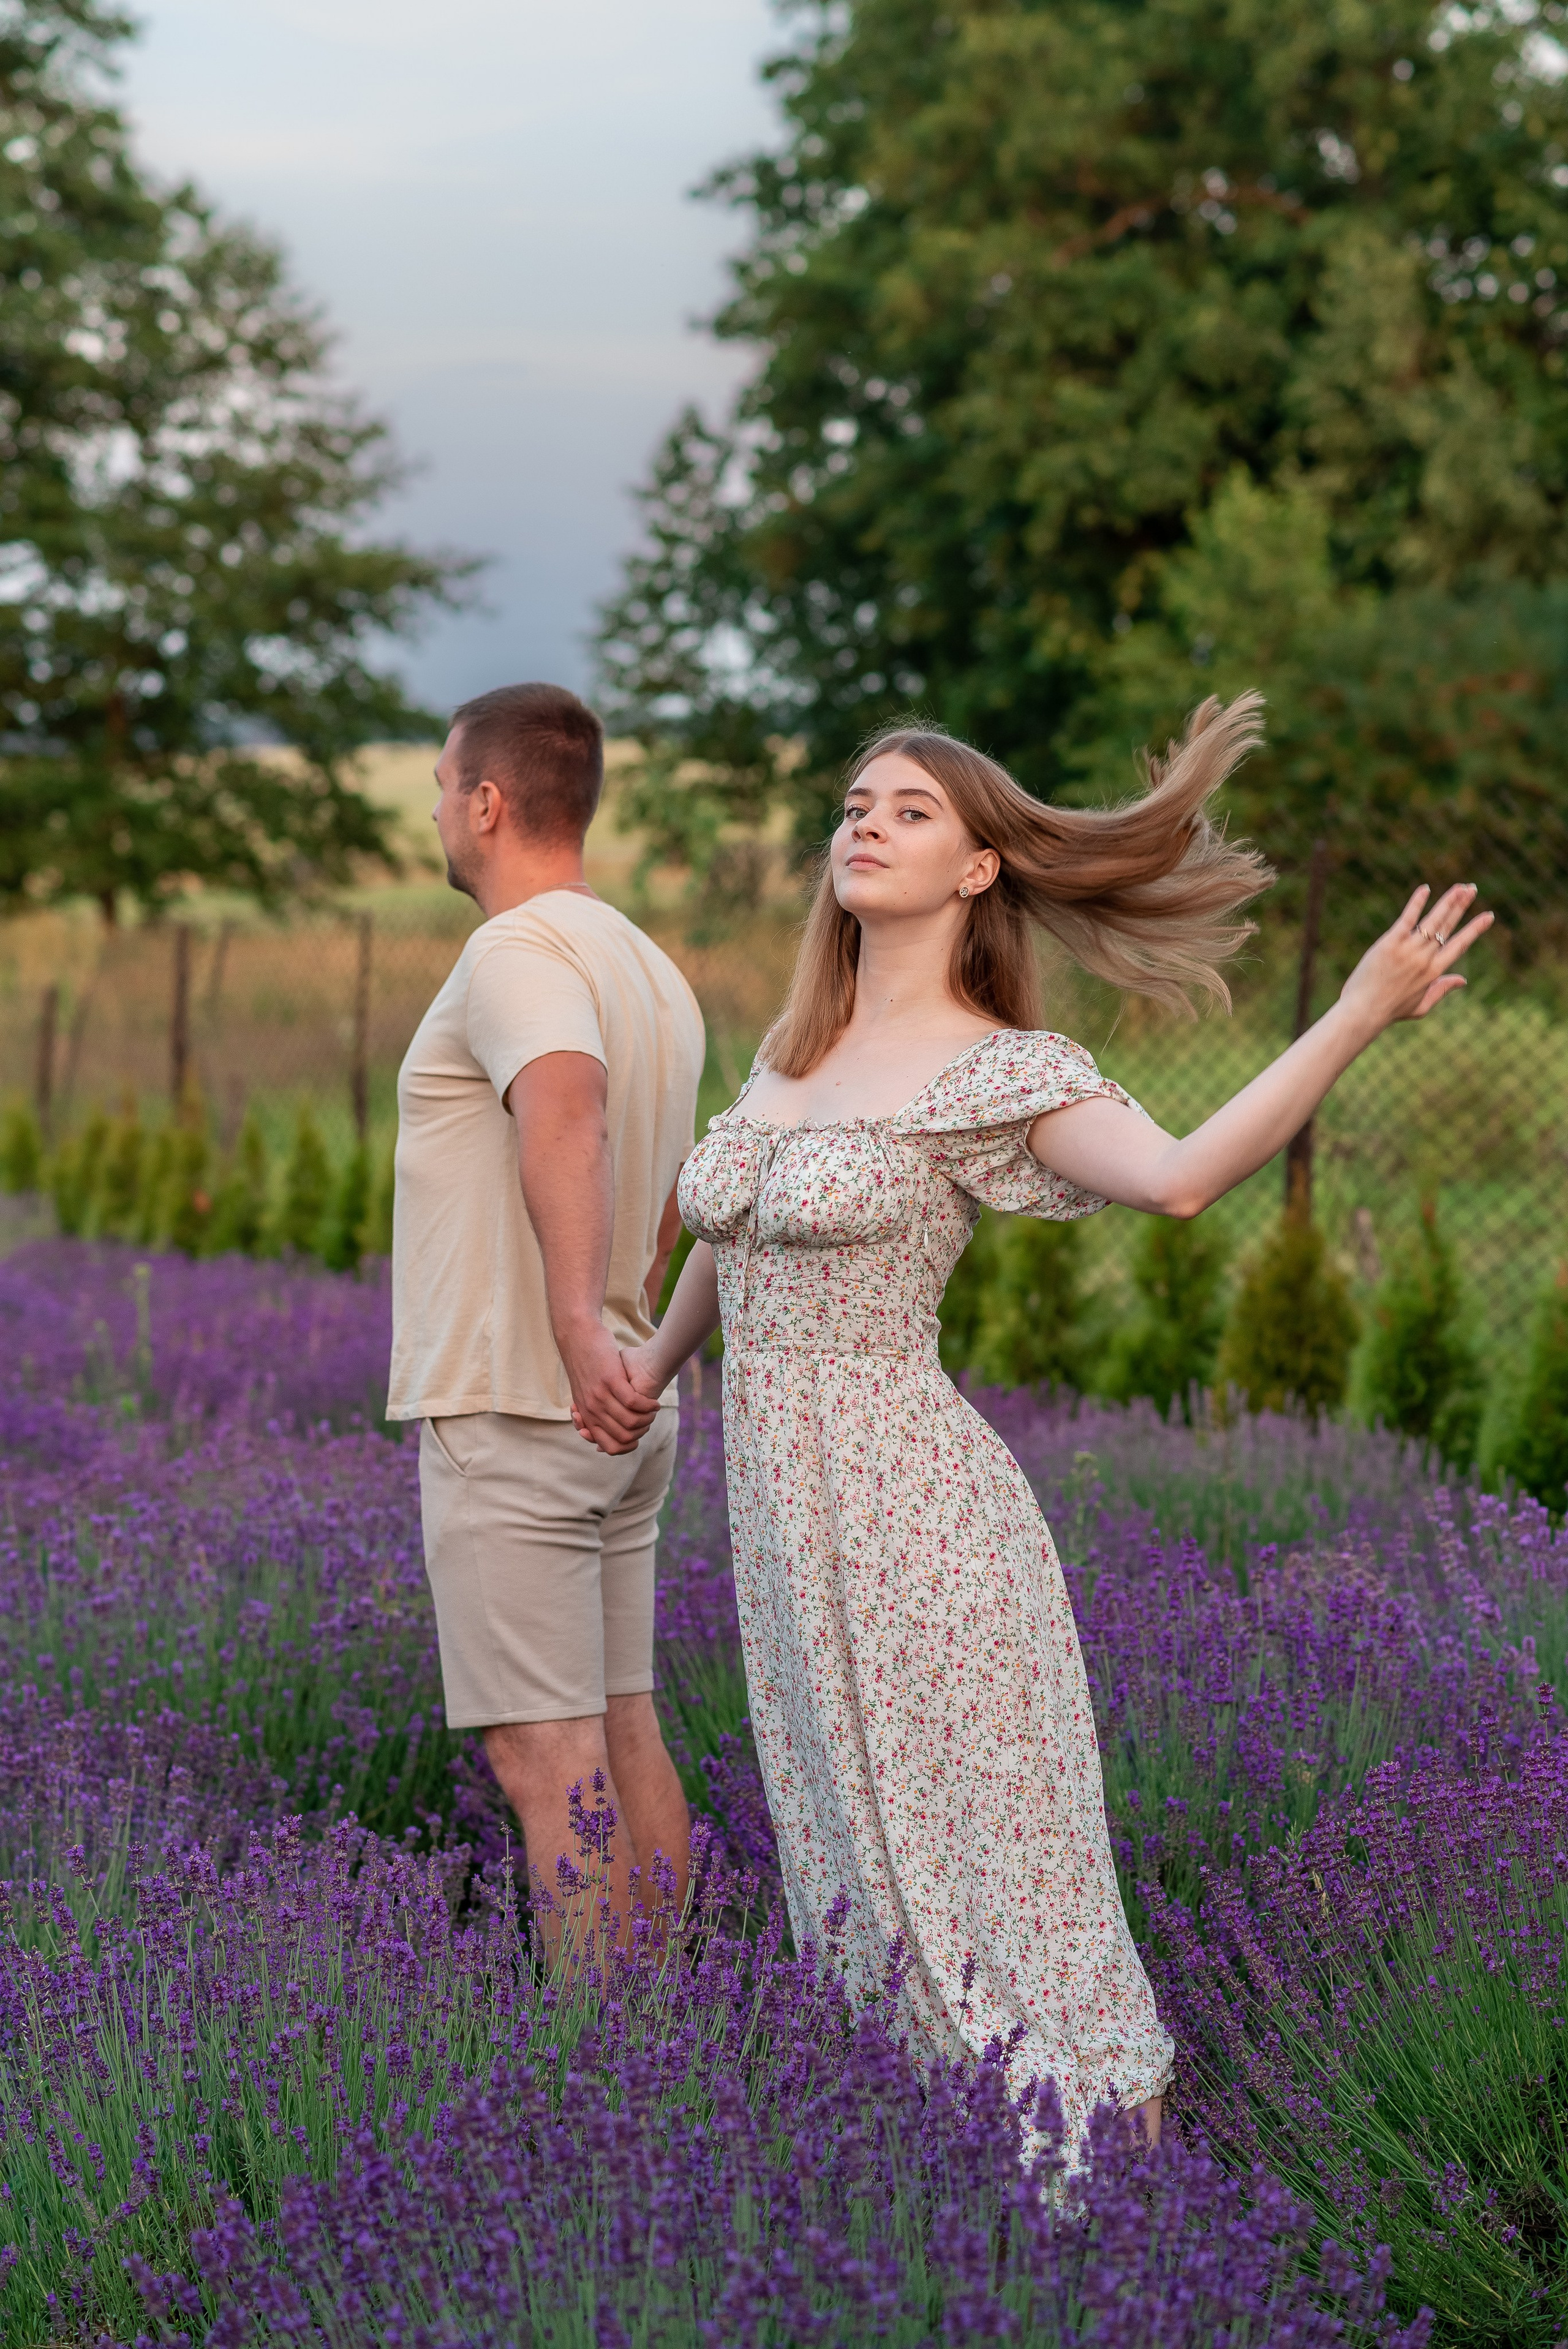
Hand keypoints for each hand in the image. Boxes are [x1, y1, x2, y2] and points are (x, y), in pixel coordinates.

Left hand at [558, 1318, 660, 1455]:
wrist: (577, 1337)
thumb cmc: (585, 1365)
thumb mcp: (583, 1394)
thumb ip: (591, 1413)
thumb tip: (597, 1433)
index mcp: (588, 1416)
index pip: (611, 1447)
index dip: (629, 1446)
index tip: (637, 1434)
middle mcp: (593, 1410)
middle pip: (625, 1437)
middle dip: (642, 1432)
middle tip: (648, 1419)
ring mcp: (601, 1396)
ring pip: (631, 1422)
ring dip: (648, 1419)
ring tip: (653, 1410)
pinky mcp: (611, 1380)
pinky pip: (634, 1402)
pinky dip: (648, 1405)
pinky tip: (652, 1401)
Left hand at [1338, 882, 1492, 1034]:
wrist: (1363, 1011)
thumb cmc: (1390, 1011)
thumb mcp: (1421, 1006)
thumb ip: (1442, 990)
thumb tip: (1463, 980)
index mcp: (1434, 972)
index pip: (1460, 944)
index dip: (1475, 929)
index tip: (1488, 915)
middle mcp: (1424, 958)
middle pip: (1447, 926)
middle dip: (1462, 906)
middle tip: (1472, 889)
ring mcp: (1408, 950)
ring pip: (1433, 920)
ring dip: (1448, 901)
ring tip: (1460, 886)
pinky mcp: (1390, 943)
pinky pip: (1407, 919)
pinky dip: (1416, 903)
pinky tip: (1425, 889)